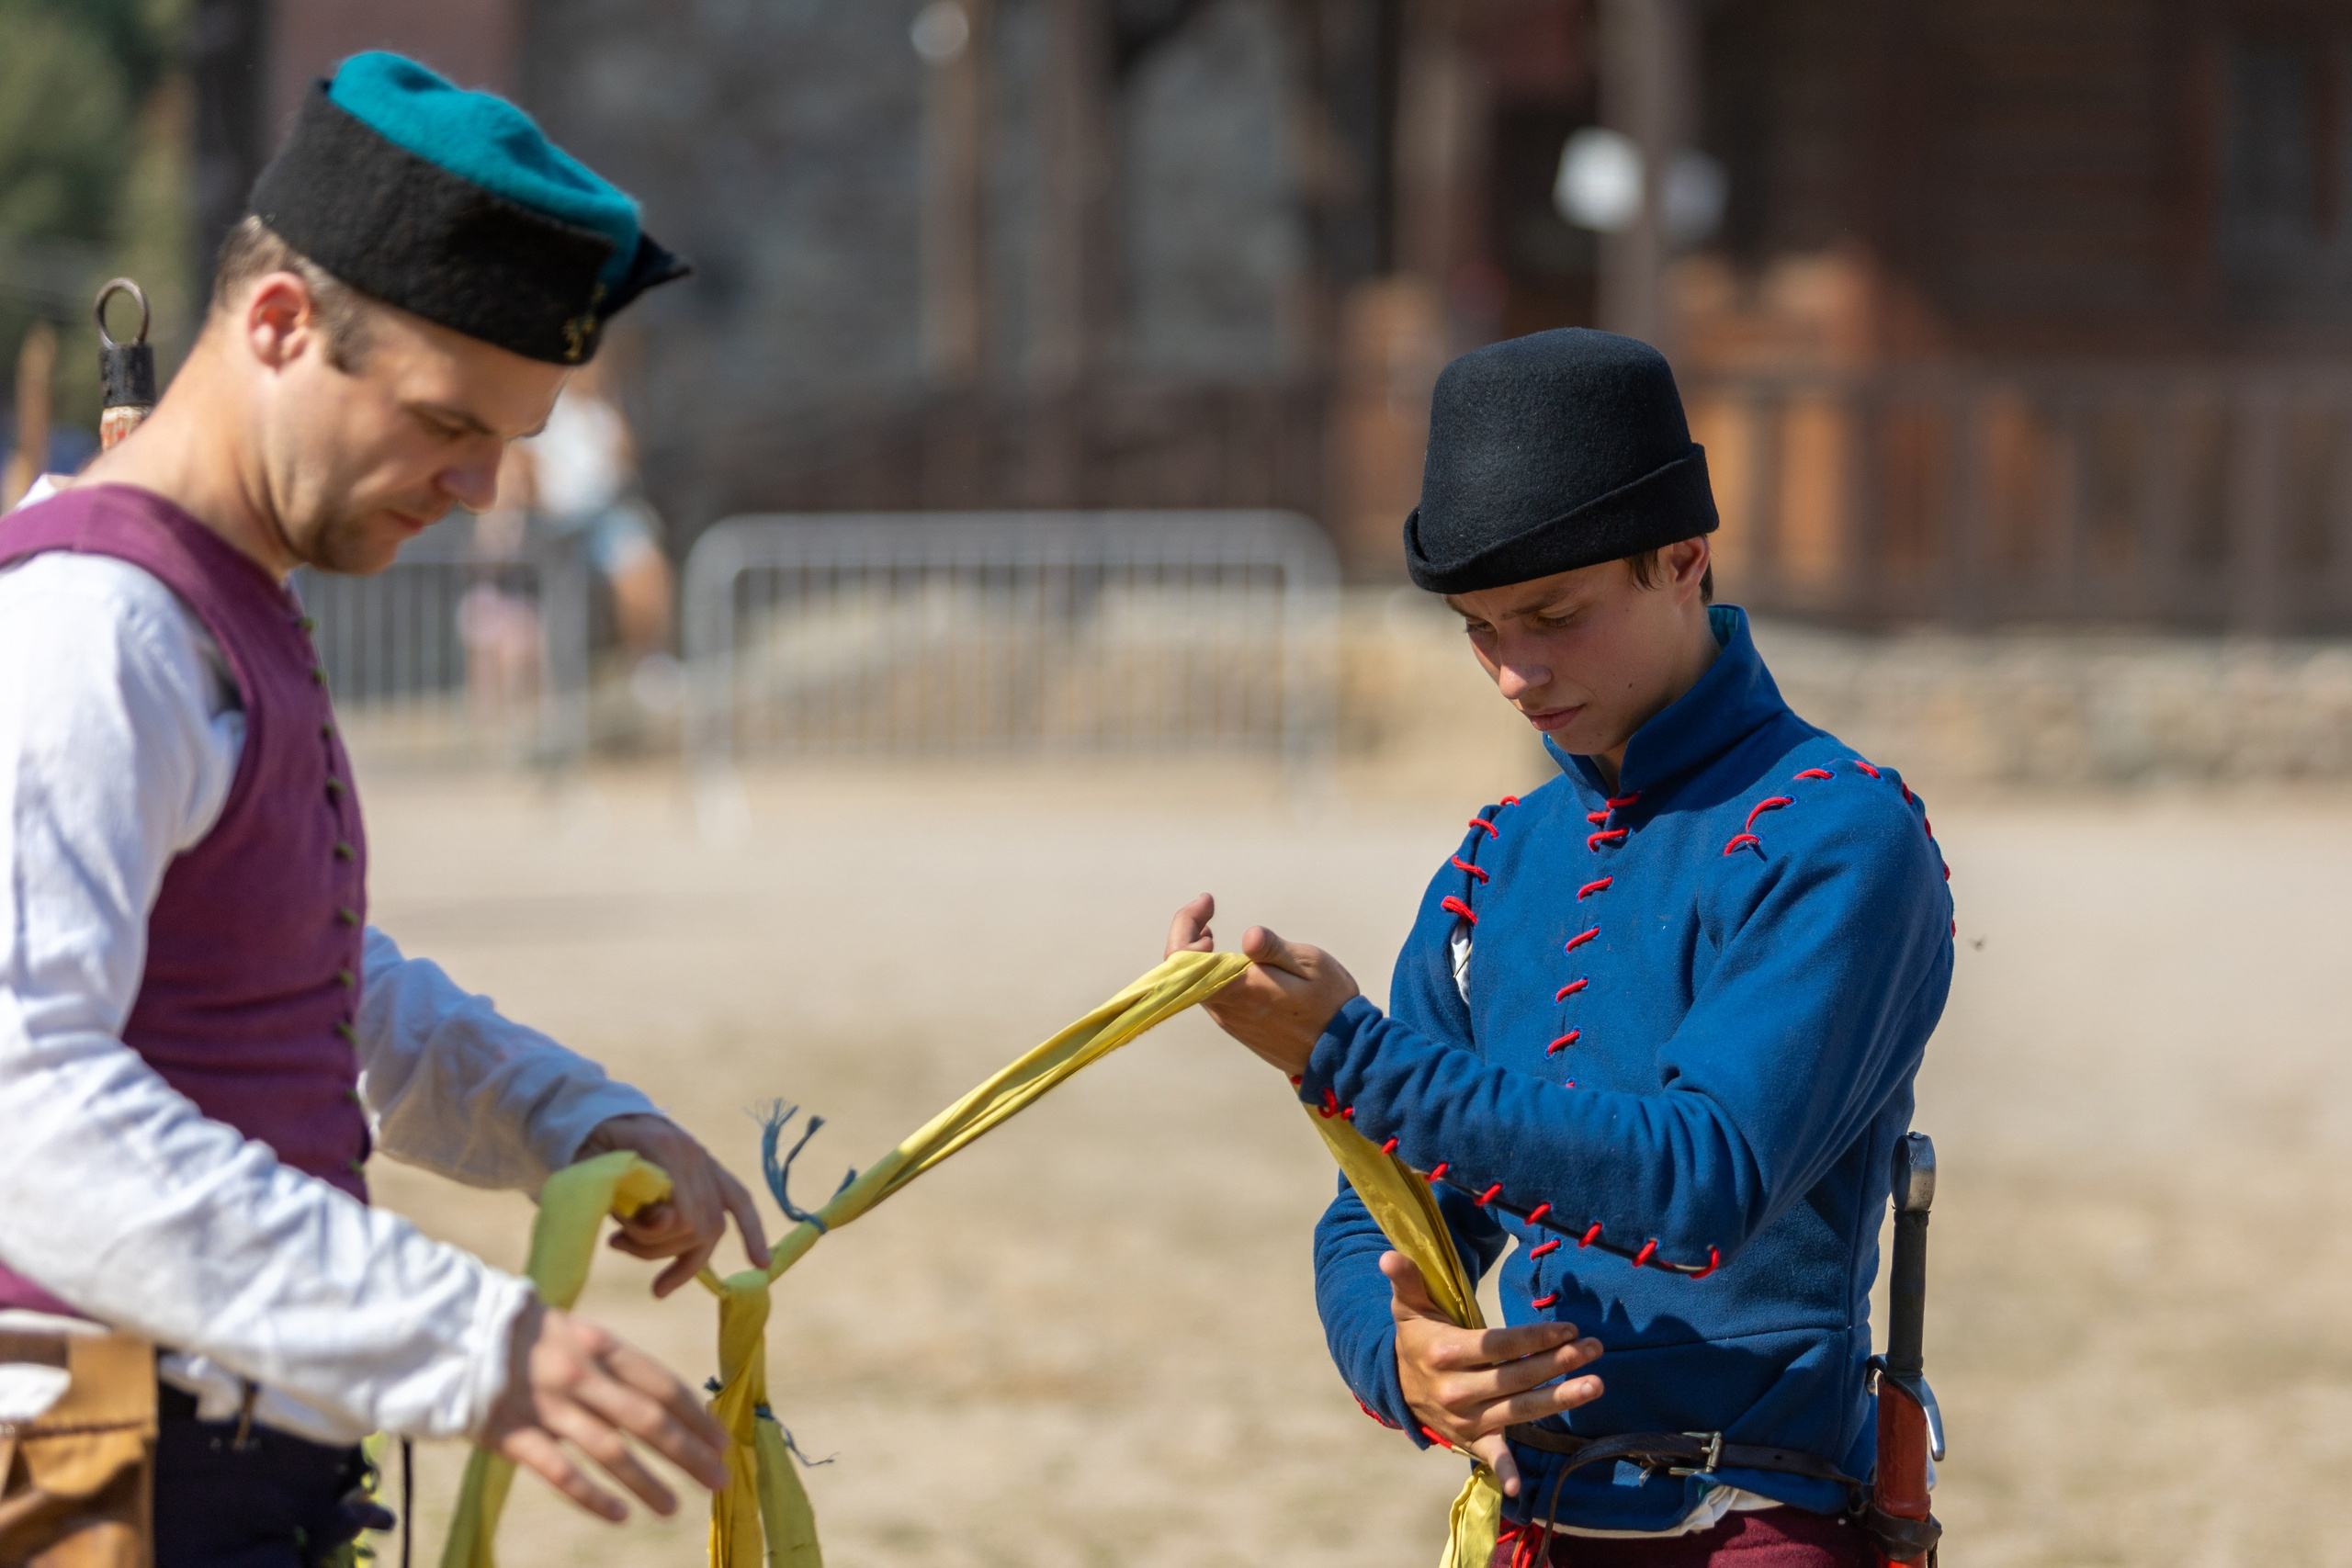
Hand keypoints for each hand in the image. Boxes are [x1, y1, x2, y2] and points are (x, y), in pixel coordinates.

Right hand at [480, 1298, 731, 1521]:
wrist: (453, 1333)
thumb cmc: (527, 1337)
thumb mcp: (577, 1333)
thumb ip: (615, 1366)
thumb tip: (668, 1402)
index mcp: (601, 1345)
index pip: (662, 1384)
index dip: (696, 1416)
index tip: (723, 1442)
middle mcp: (580, 1374)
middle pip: (647, 1420)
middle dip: (689, 1453)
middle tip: (719, 1481)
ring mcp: (547, 1405)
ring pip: (610, 1450)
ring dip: (647, 1482)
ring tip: (674, 1507)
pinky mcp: (512, 1434)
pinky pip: (560, 1471)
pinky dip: (592, 1496)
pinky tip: (619, 1516)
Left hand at [576, 1114, 771, 1295]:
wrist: (600, 1112)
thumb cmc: (589, 1145)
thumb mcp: (594, 1170)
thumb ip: (627, 1199)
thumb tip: (668, 1223)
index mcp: (665, 1149)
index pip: (684, 1216)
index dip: (653, 1238)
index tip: (616, 1238)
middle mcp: (694, 1155)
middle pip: (700, 1226)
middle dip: (658, 1249)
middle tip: (617, 1243)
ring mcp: (705, 1161)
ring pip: (714, 1226)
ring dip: (678, 1253)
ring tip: (632, 1247)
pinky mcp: (711, 1169)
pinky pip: (741, 1203)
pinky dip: (752, 1233)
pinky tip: (761, 1262)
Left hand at [1165, 893, 1359, 1077]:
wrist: (1342, 1053)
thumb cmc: (1330, 1004)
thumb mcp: (1310, 965)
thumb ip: (1274, 949)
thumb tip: (1249, 936)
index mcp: (1240, 988)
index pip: (1185, 957)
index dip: (1185, 924)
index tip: (1207, 904)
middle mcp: (1227, 1008)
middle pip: (1183, 969)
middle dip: (1187, 932)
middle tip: (1206, 908)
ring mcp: (1231, 1021)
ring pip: (1196, 984)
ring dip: (1197, 954)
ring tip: (1208, 932)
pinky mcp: (1239, 1028)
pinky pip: (1211, 996)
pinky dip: (1209, 972)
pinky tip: (1227, 961)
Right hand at [1384, 1251, 1604, 1496]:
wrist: (1398, 1386)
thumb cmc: (1417, 1339)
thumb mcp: (1410, 1307)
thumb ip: (1407, 1280)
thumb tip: (1388, 1255)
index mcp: (1445, 1354)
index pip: (1498, 1346)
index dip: (1533, 1338)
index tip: (1567, 1328)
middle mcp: (1457, 1390)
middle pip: (1516, 1377)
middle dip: (1558, 1363)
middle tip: (1593, 1347)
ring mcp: (1466, 1419)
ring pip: (1519, 1410)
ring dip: (1560, 1398)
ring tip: (1595, 1384)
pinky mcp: (1471, 1440)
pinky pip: (1490, 1457)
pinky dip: (1504, 1472)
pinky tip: (1521, 1488)